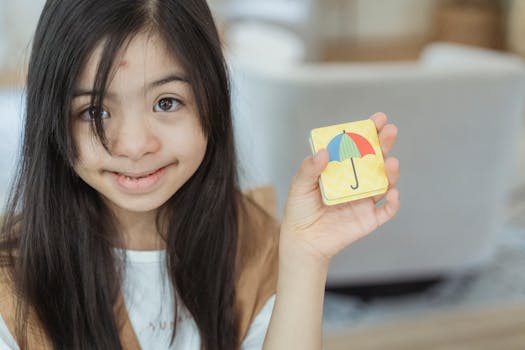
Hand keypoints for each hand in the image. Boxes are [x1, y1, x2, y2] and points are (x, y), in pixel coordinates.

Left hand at [280, 112, 399, 265]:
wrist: (303, 241)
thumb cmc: (300, 210)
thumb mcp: (300, 186)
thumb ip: (310, 169)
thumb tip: (324, 151)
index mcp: (341, 169)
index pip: (358, 146)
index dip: (370, 132)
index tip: (377, 119)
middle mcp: (357, 181)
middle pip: (376, 160)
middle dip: (385, 144)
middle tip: (389, 131)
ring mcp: (365, 200)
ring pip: (385, 182)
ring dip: (391, 171)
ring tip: (390, 162)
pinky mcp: (369, 219)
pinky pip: (387, 210)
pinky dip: (394, 202)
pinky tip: (393, 193)